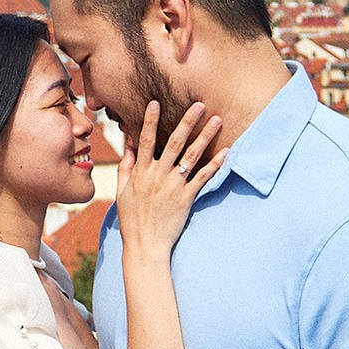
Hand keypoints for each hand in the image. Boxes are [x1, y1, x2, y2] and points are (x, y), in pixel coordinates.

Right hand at [114, 100, 223, 261]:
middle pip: (174, 142)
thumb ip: (126, 167)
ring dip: (205, 136)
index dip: (150, 120)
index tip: (155, 102)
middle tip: (199, 104)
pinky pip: (203, 177)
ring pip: (192, 155)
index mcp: (141, 172)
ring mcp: (173, 186)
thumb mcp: (122, 192)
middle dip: (186, 121)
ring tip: (217, 119)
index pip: (145, 140)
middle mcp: (157, 175)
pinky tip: (226, 151)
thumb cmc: (132, 220)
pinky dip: (215, 164)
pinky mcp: (187, 198)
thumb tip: (128, 145)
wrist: (146, 246)